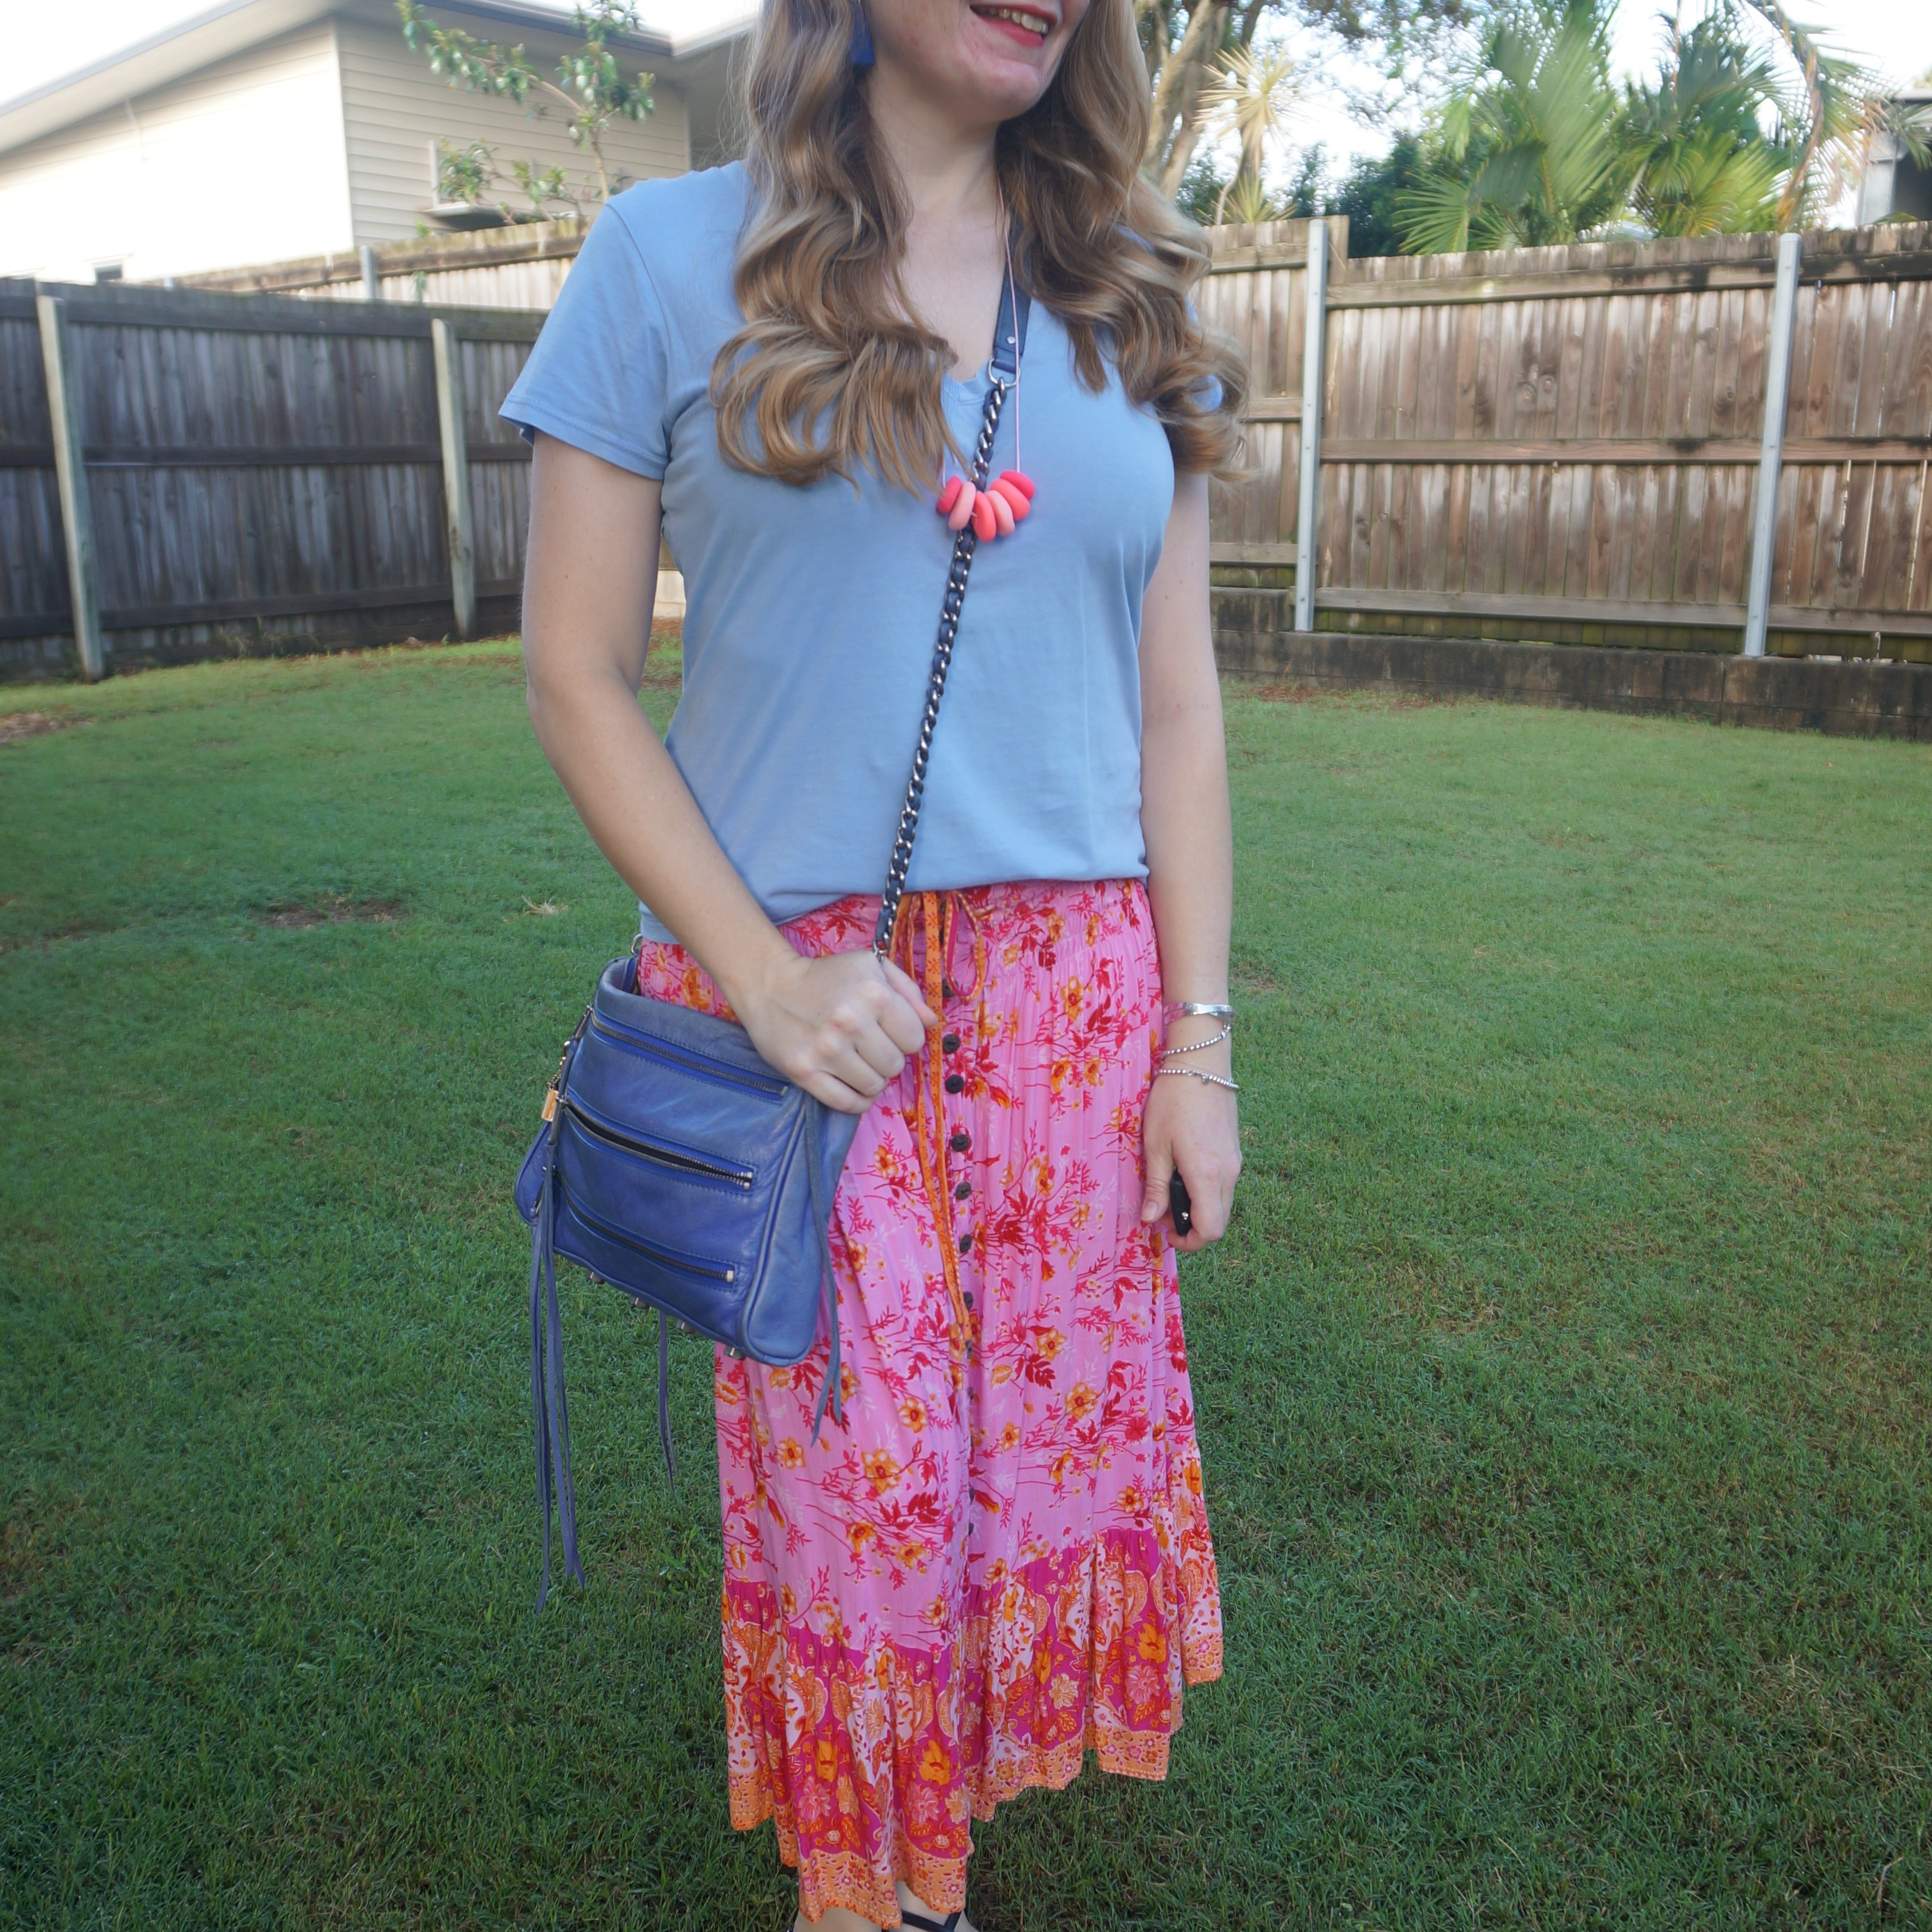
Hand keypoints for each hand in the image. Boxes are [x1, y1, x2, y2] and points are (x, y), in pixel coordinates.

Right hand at [733, 947, 938, 1114]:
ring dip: (872, 1079)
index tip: (888, 1031)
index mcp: (874, 993)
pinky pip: (847, 1103)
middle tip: (870, 1047)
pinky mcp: (805, 1072)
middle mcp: (851, 1022)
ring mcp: (826, 1050)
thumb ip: (908, 991)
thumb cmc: (827, 976)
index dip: (905, 1037)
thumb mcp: (871, 967)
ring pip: (874, 1086)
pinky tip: (854, 1085)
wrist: (770, 986)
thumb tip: (932, 1022)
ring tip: (858, 1062)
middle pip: (895, 1065)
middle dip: (887, 1058)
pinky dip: (857, 1100)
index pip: (914, 1039)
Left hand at [1140, 1046, 1240, 1252]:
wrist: (1201, 1065)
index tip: (1164, 1231)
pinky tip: (1184, 1172)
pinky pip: (1224, 1186)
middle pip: (1219, 1222)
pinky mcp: (1234, 1152)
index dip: (1188, 1241)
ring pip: (1222, 1204)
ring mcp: (1235, 1163)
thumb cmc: (1172, 1102)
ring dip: (1198, 1209)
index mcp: (1207, 1176)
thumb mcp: (1156, 1146)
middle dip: (1191, 1227)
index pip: (1210, 1230)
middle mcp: (1228, 1174)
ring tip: (1169, 1189)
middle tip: (1161, 1211)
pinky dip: (1206, 1192)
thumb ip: (1156, 1186)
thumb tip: (1149, 1219)